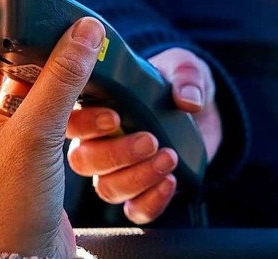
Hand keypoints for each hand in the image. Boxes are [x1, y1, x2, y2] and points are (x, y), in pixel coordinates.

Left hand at [0, 0, 105, 256]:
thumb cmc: (8, 206)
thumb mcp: (35, 135)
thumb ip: (61, 79)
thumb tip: (85, 30)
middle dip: (16, 18)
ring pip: (18, 74)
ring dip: (43, 53)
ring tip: (70, 30)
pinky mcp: (22, 143)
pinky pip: (38, 101)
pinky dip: (58, 87)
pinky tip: (80, 76)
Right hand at [67, 47, 221, 223]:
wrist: (204, 113)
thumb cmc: (179, 83)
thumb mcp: (185, 69)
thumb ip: (187, 78)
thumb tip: (187, 100)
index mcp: (98, 106)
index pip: (72, 120)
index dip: (85, 124)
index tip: (114, 119)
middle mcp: (99, 141)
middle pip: (83, 160)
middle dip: (115, 154)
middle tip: (149, 141)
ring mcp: (118, 170)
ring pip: (106, 187)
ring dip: (137, 177)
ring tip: (168, 158)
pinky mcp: (141, 191)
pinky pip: (134, 209)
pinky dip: (150, 201)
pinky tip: (170, 182)